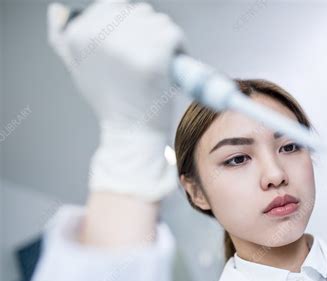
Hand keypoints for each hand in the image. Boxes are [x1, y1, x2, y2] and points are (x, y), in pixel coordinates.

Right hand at [48, 0, 184, 201]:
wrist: (131, 131)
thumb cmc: (110, 101)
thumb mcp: (79, 69)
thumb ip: (65, 38)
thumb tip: (57, 9)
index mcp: (80, 34)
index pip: (114, 5)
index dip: (130, 26)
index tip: (133, 49)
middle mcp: (101, 36)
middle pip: (139, 12)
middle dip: (148, 33)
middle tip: (145, 61)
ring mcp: (128, 46)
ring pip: (159, 22)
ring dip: (164, 41)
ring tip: (156, 67)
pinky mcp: (154, 57)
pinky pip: (173, 35)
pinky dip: (179, 49)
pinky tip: (169, 69)